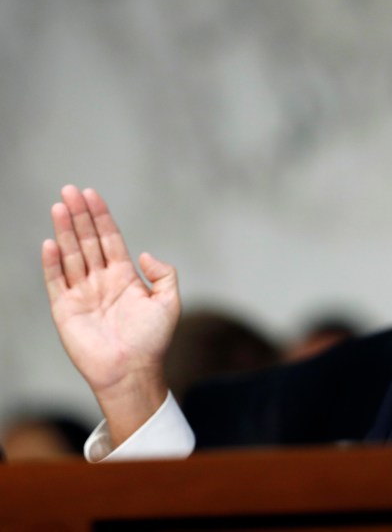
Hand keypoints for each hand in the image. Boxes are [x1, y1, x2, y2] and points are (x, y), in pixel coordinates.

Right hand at [42, 185, 180, 445]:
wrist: (133, 371)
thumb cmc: (152, 340)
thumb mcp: (169, 302)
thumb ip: (163, 274)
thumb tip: (144, 253)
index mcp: (124, 277)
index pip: (110, 239)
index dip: (101, 217)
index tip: (92, 194)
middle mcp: (101, 281)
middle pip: (87, 241)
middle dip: (80, 216)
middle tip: (70, 190)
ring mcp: (82, 293)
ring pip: (71, 255)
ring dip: (65, 231)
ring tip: (59, 206)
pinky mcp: (65, 309)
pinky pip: (56, 280)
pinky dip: (52, 262)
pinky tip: (51, 242)